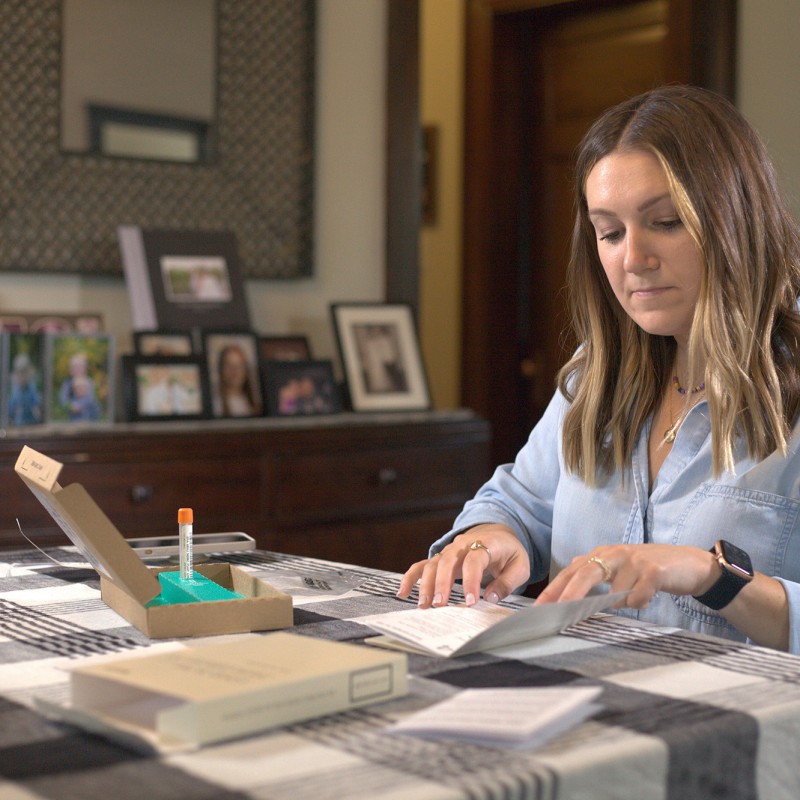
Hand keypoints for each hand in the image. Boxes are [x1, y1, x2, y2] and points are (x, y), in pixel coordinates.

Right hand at [396, 524, 529, 607]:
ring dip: (427, 584)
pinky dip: (412, 577)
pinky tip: (404, 592)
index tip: (470, 603)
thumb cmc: (509, 552)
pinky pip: (423, 565)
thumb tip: (490, 598)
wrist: (498, 534)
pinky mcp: (441, 558)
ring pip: (433, 564)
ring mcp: (450, 550)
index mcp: (486, 543)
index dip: (471, 581)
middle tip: (440, 605)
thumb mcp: (520, 566)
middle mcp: (463, 544)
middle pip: (448, 560)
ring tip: (424, 605)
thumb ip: (507, 582)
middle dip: (442, 583)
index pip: (474, 560)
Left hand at [535, 543, 718, 607]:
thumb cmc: (649, 571)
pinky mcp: (654, 571)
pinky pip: (638, 596)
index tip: (540, 606)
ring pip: (615, 592)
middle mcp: (615, 553)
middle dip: (569, 593)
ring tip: (637, 597)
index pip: (573, 571)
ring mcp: (635, 560)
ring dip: (622, 602)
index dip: (555, 588)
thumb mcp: (619, 568)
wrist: (689, 564)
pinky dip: (640, 602)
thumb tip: (568, 582)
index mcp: (603, 554)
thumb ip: (596, 573)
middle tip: (557, 611)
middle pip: (585, 573)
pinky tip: (649, 596)